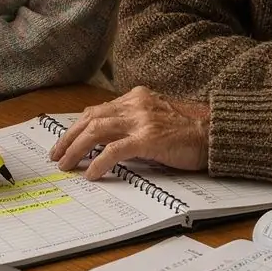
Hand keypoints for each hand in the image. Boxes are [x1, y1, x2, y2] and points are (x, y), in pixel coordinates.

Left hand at [49, 86, 209, 179]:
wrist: (215, 133)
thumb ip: (133, 124)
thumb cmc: (189, 131)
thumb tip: (106, 143)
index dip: (77, 127)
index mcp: (136, 97)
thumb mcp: (156, 119)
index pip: (97, 110)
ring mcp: (141, 120)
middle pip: (90, 118)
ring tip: (65, 164)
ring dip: (76, 149)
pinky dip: (98, 162)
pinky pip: (114, 150)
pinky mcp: (148, 138)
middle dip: (68, 138)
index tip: (65, 141)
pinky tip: (90, 173)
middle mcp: (136, 104)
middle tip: (56, 155)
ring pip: (96, 131)